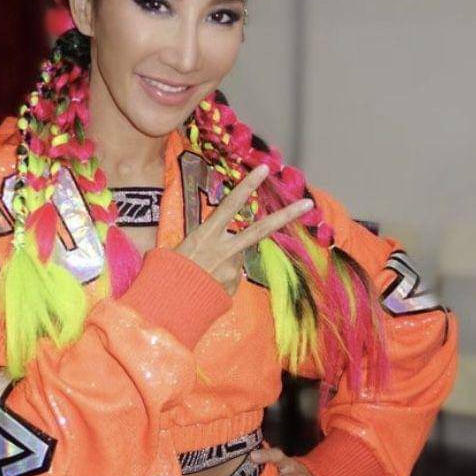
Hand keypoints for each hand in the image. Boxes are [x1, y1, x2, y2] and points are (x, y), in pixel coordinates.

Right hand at [174, 164, 314, 296]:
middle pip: (261, 229)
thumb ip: (206, 240)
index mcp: (206, 235)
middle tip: (308, 204)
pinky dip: (221, 278)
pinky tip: (206, 285)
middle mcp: (224, 250)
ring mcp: (232, 269)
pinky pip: (231, 277)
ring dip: (225, 261)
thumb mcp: (181, 246)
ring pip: (238, 257)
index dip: (247, 186)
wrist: (168, 306)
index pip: (231, 205)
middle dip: (287, 215)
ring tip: (201, 273)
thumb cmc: (168, 272)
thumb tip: (219, 240)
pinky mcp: (234, 286)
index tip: (264, 169)